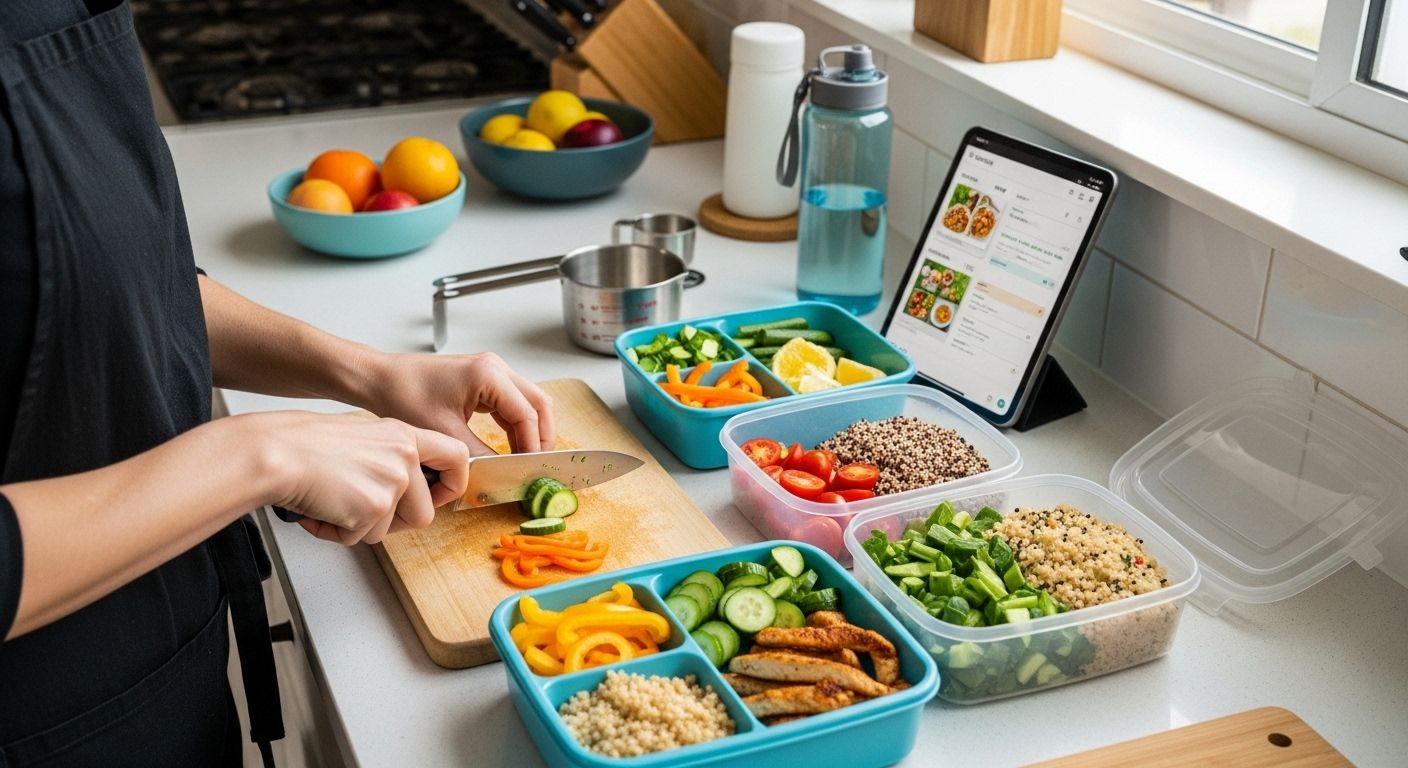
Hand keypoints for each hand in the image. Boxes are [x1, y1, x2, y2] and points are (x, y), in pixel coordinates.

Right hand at [252, 412, 469, 544]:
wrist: (275, 452)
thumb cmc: (305, 443)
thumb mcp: (361, 435)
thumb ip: (390, 458)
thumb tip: (403, 489)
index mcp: (404, 435)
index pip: (456, 457)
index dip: (453, 483)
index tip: (440, 495)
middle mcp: (404, 457)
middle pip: (424, 513)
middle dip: (394, 523)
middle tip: (362, 511)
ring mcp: (392, 483)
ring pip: (389, 530)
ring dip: (361, 528)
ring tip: (332, 502)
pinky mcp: (373, 508)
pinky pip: (361, 538)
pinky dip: (337, 532)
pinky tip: (320, 509)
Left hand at [355, 351, 554, 456]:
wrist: (381, 379)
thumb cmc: (404, 396)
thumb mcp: (444, 433)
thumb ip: (478, 454)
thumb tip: (501, 473)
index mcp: (488, 375)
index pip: (528, 414)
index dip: (533, 446)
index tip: (531, 470)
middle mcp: (495, 367)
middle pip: (539, 403)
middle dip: (542, 436)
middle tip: (539, 465)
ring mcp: (492, 371)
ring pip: (530, 402)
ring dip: (532, 431)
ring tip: (526, 459)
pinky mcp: (484, 379)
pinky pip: (513, 403)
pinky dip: (517, 425)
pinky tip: (512, 446)